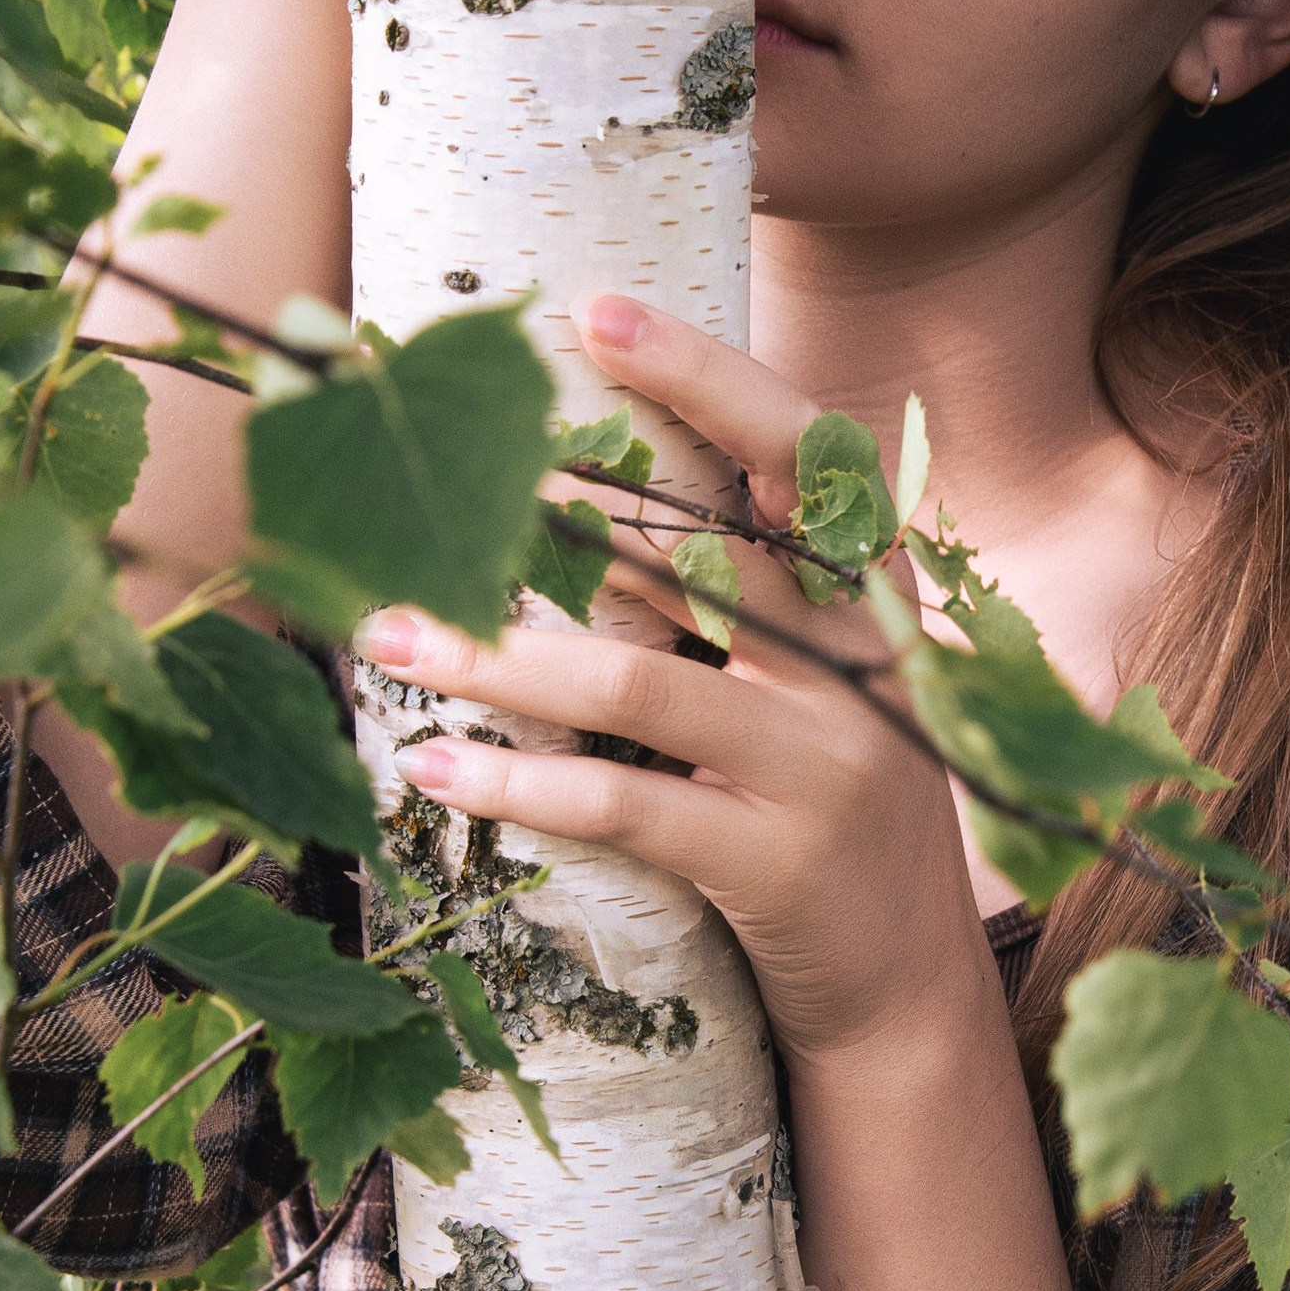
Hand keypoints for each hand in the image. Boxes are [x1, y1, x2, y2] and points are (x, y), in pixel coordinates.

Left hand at [358, 296, 997, 1069]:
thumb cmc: (826, 796)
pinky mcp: (776, 862)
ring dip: (493, 654)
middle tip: (437, 471)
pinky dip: (520, 783)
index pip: (800, 448)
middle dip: (560, 506)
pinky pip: (625, 806)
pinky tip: (434, 771)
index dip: (705, 373)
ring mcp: (827, 763)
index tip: (598, 309)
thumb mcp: (815, 674)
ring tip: (383, 629)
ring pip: (636, 681)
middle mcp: (862, 659)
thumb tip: (574, 482)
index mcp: (873, 587)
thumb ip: (738, 589)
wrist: (906, 981)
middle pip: (706, 549)